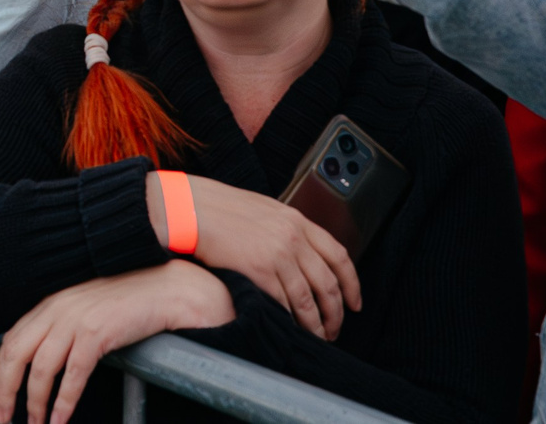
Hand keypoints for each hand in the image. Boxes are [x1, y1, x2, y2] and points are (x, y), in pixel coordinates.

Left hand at [0, 265, 232, 423]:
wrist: (162, 289)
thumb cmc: (125, 302)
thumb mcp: (82, 308)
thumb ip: (59, 327)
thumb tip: (39, 360)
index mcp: (50, 304)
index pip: (11, 340)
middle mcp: (57, 310)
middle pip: (16, 354)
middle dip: (5, 390)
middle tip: (3, 415)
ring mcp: (76, 321)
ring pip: (42, 369)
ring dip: (35, 402)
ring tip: (34, 423)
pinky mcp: (97, 334)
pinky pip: (73, 375)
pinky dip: (64, 402)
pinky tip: (60, 418)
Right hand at [156, 174, 358, 339]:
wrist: (191, 208)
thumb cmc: (221, 208)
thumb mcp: (265, 210)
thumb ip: (288, 229)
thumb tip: (303, 255)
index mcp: (297, 221)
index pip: (339, 256)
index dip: (352, 285)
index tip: (354, 303)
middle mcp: (292, 238)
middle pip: (328, 284)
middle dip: (336, 313)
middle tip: (335, 328)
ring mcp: (277, 256)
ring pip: (309, 301)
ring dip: (316, 325)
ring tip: (316, 336)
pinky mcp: (258, 272)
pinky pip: (283, 304)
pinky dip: (291, 321)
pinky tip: (291, 328)